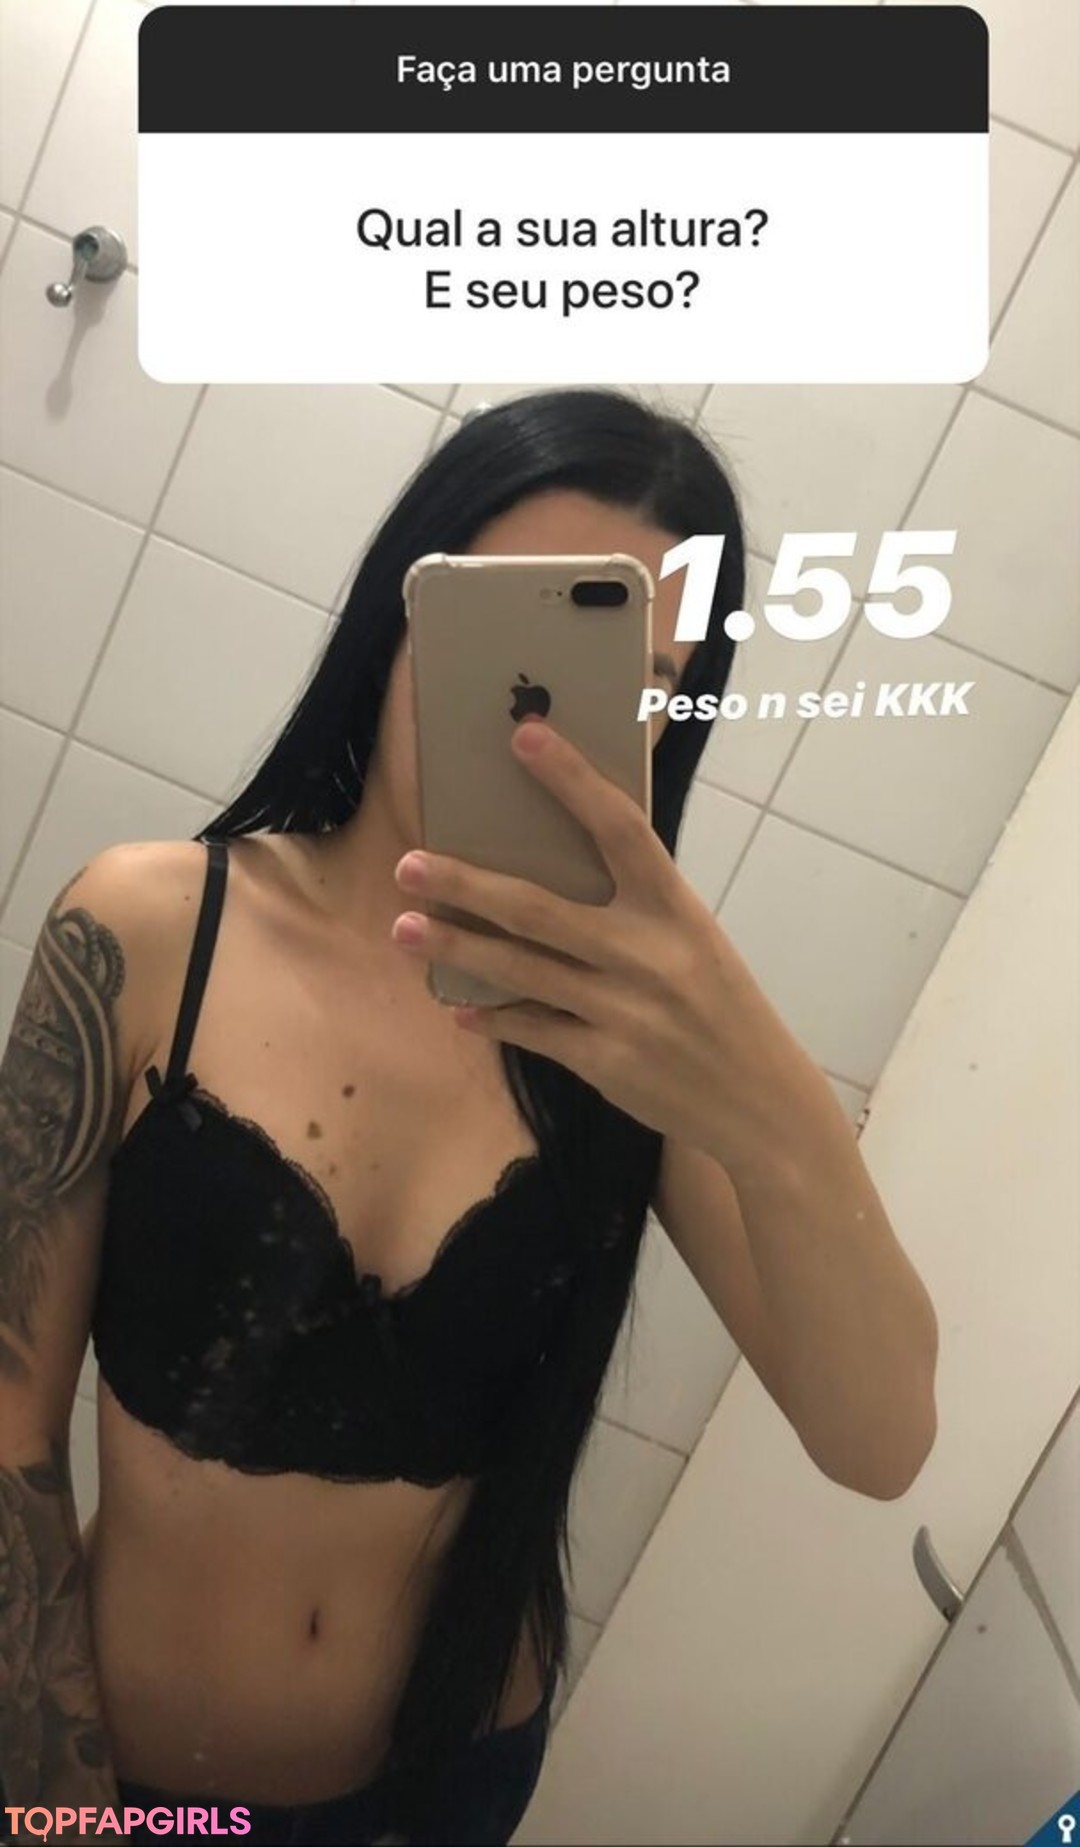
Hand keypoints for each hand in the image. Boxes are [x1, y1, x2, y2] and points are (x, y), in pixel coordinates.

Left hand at [391, 720, 797, 1169]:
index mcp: (676, 910)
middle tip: (409, 863)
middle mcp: (648, 955)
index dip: (572, 780)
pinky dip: (492, 1018)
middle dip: (465, 885)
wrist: (762, 1100)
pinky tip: (457, 1009)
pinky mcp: (605, 1061)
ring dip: (454, 948)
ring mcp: (624, 1011)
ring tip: (403, 928)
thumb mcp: (694, 942)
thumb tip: (550, 870)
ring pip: (519, 970)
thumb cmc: (720, 1007)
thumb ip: (636, 909)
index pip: (620, 828)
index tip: (524, 736)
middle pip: (537, 909)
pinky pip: (533, 1030)